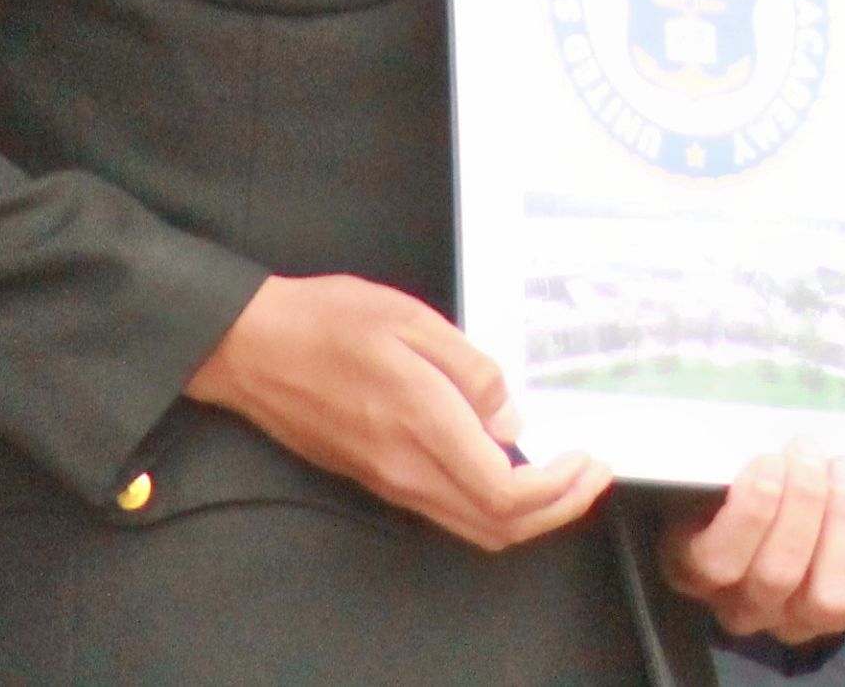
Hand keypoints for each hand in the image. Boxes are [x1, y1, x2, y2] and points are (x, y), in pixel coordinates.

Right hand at [183, 273, 608, 550]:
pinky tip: (509, 468)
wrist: (251, 348)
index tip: (588, 459)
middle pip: (496, 525)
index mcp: (422, 423)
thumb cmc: (329, 320)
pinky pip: (446, 511)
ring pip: (472, 527)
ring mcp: (388, 481)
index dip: (557, 489)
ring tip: (563, 476)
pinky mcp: (376, 479)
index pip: (504, 492)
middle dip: (558, 509)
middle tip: (593, 474)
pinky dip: (491, 506)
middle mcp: (406, 468)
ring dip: (528, 514)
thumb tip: (511, 421)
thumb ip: (470, 368)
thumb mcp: (410, 318)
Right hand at [660, 439, 844, 643]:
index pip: (718, 561)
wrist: (763, 516)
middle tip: (809, 451)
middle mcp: (741, 608)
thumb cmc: (731, 486)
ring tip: (843, 470)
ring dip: (841, 524)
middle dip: (803, 502)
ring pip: (827, 596)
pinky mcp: (837, 618)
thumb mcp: (710, 474)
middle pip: (778, 573)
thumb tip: (759, 443)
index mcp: (695, 570)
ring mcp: (792, 621)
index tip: (770, 461)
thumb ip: (722, 466)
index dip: (750, 512)